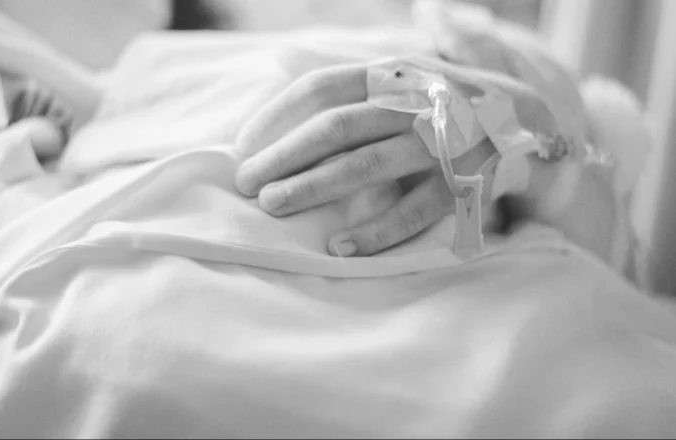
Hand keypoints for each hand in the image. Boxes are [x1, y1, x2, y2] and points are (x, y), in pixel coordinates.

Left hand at [235, 64, 492, 256]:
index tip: (242, 146)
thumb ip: (348, 90)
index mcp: (390, 74)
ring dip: (315, 187)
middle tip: (246, 184)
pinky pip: (414, 211)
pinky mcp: (464, 182)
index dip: (276, 117)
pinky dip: (375, 232)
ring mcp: (440, 142)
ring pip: (368, 165)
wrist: (523, 120)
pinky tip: (338, 248)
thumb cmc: (439, 105)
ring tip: (273, 206)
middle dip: (284, 156)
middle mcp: (413, 102)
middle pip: (336, 127)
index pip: (321, 88)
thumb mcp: (396, 81)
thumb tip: (279, 95)